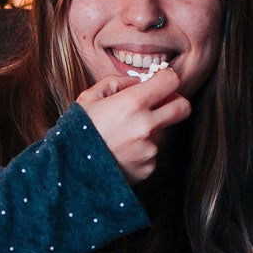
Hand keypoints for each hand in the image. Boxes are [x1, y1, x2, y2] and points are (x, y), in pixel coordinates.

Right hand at [78, 64, 191, 184]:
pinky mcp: (148, 167)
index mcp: (132, 103)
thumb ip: (115, 83)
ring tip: (122, 138)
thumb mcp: (88, 99)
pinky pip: (152, 154)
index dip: (167, 79)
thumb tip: (137, 81)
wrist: (69, 173)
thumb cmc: (76, 132)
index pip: (171, 81)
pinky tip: (121, 153)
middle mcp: (146, 126)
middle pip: (183, 107)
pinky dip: (141, 152)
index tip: (160, 83)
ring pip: (163, 132)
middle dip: (175, 103)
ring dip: (150, 131)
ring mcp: (149, 149)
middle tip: (159, 105)